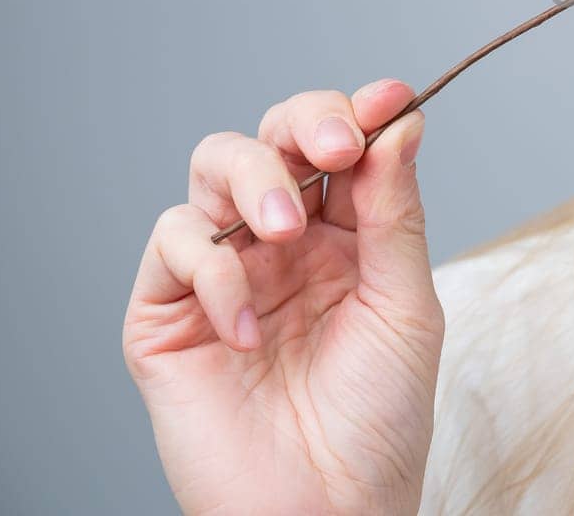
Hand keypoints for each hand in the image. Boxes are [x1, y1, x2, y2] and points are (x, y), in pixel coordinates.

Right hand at [123, 78, 442, 514]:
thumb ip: (395, 213)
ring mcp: (225, 272)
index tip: (391, 99)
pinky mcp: (168, 313)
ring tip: (281, 233)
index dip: (360, 112)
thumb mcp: (405, 306)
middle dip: (304, 124)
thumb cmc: (377, 420)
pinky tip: (249, 329)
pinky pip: (175, 245)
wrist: (327, 513)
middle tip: (335, 148)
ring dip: (253, 181)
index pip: (342, 145)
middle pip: (274, 138)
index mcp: (348, 235)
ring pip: (214, 168)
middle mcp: (284, 242)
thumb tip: (401, 121)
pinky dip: (212, 272)